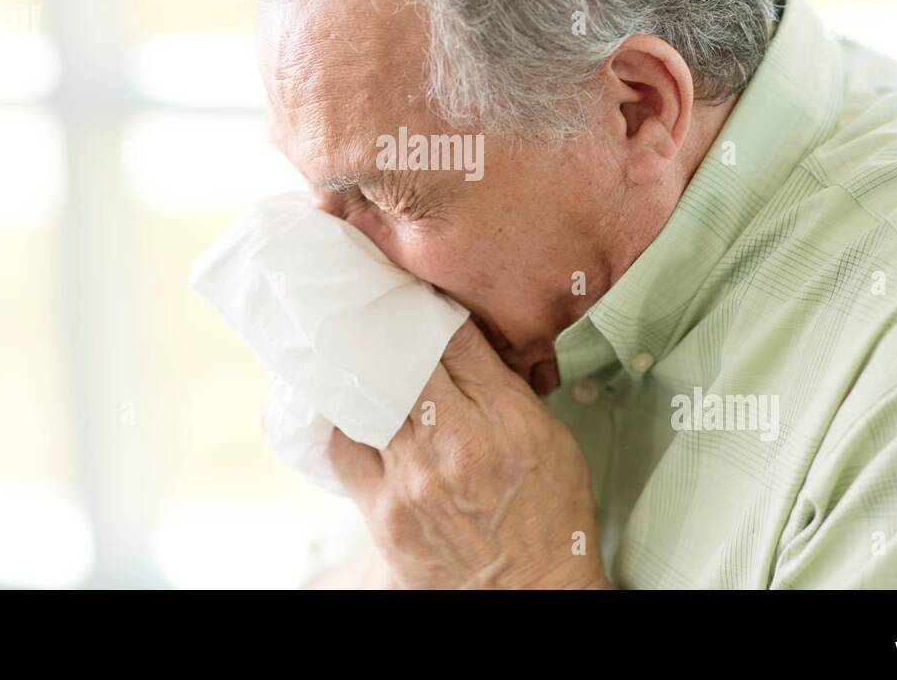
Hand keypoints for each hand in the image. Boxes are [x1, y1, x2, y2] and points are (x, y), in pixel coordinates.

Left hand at [328, 319, 610, 588]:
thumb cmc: (550, 517)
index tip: (417, 301)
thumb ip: (508, 389)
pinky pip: (344, 447)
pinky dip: (344, 423)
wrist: (529, 596)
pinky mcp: (382, 512)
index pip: (456, 341)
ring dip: (363, 373)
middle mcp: (458, 444)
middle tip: (374, 312)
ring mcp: (414, 479)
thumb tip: (463, 343)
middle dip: (391, 335)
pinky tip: (350, 410)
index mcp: (508, 420)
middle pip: (405, 361)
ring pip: (369, 398)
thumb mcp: (552, 440)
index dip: (432, 314)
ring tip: (354, 351)